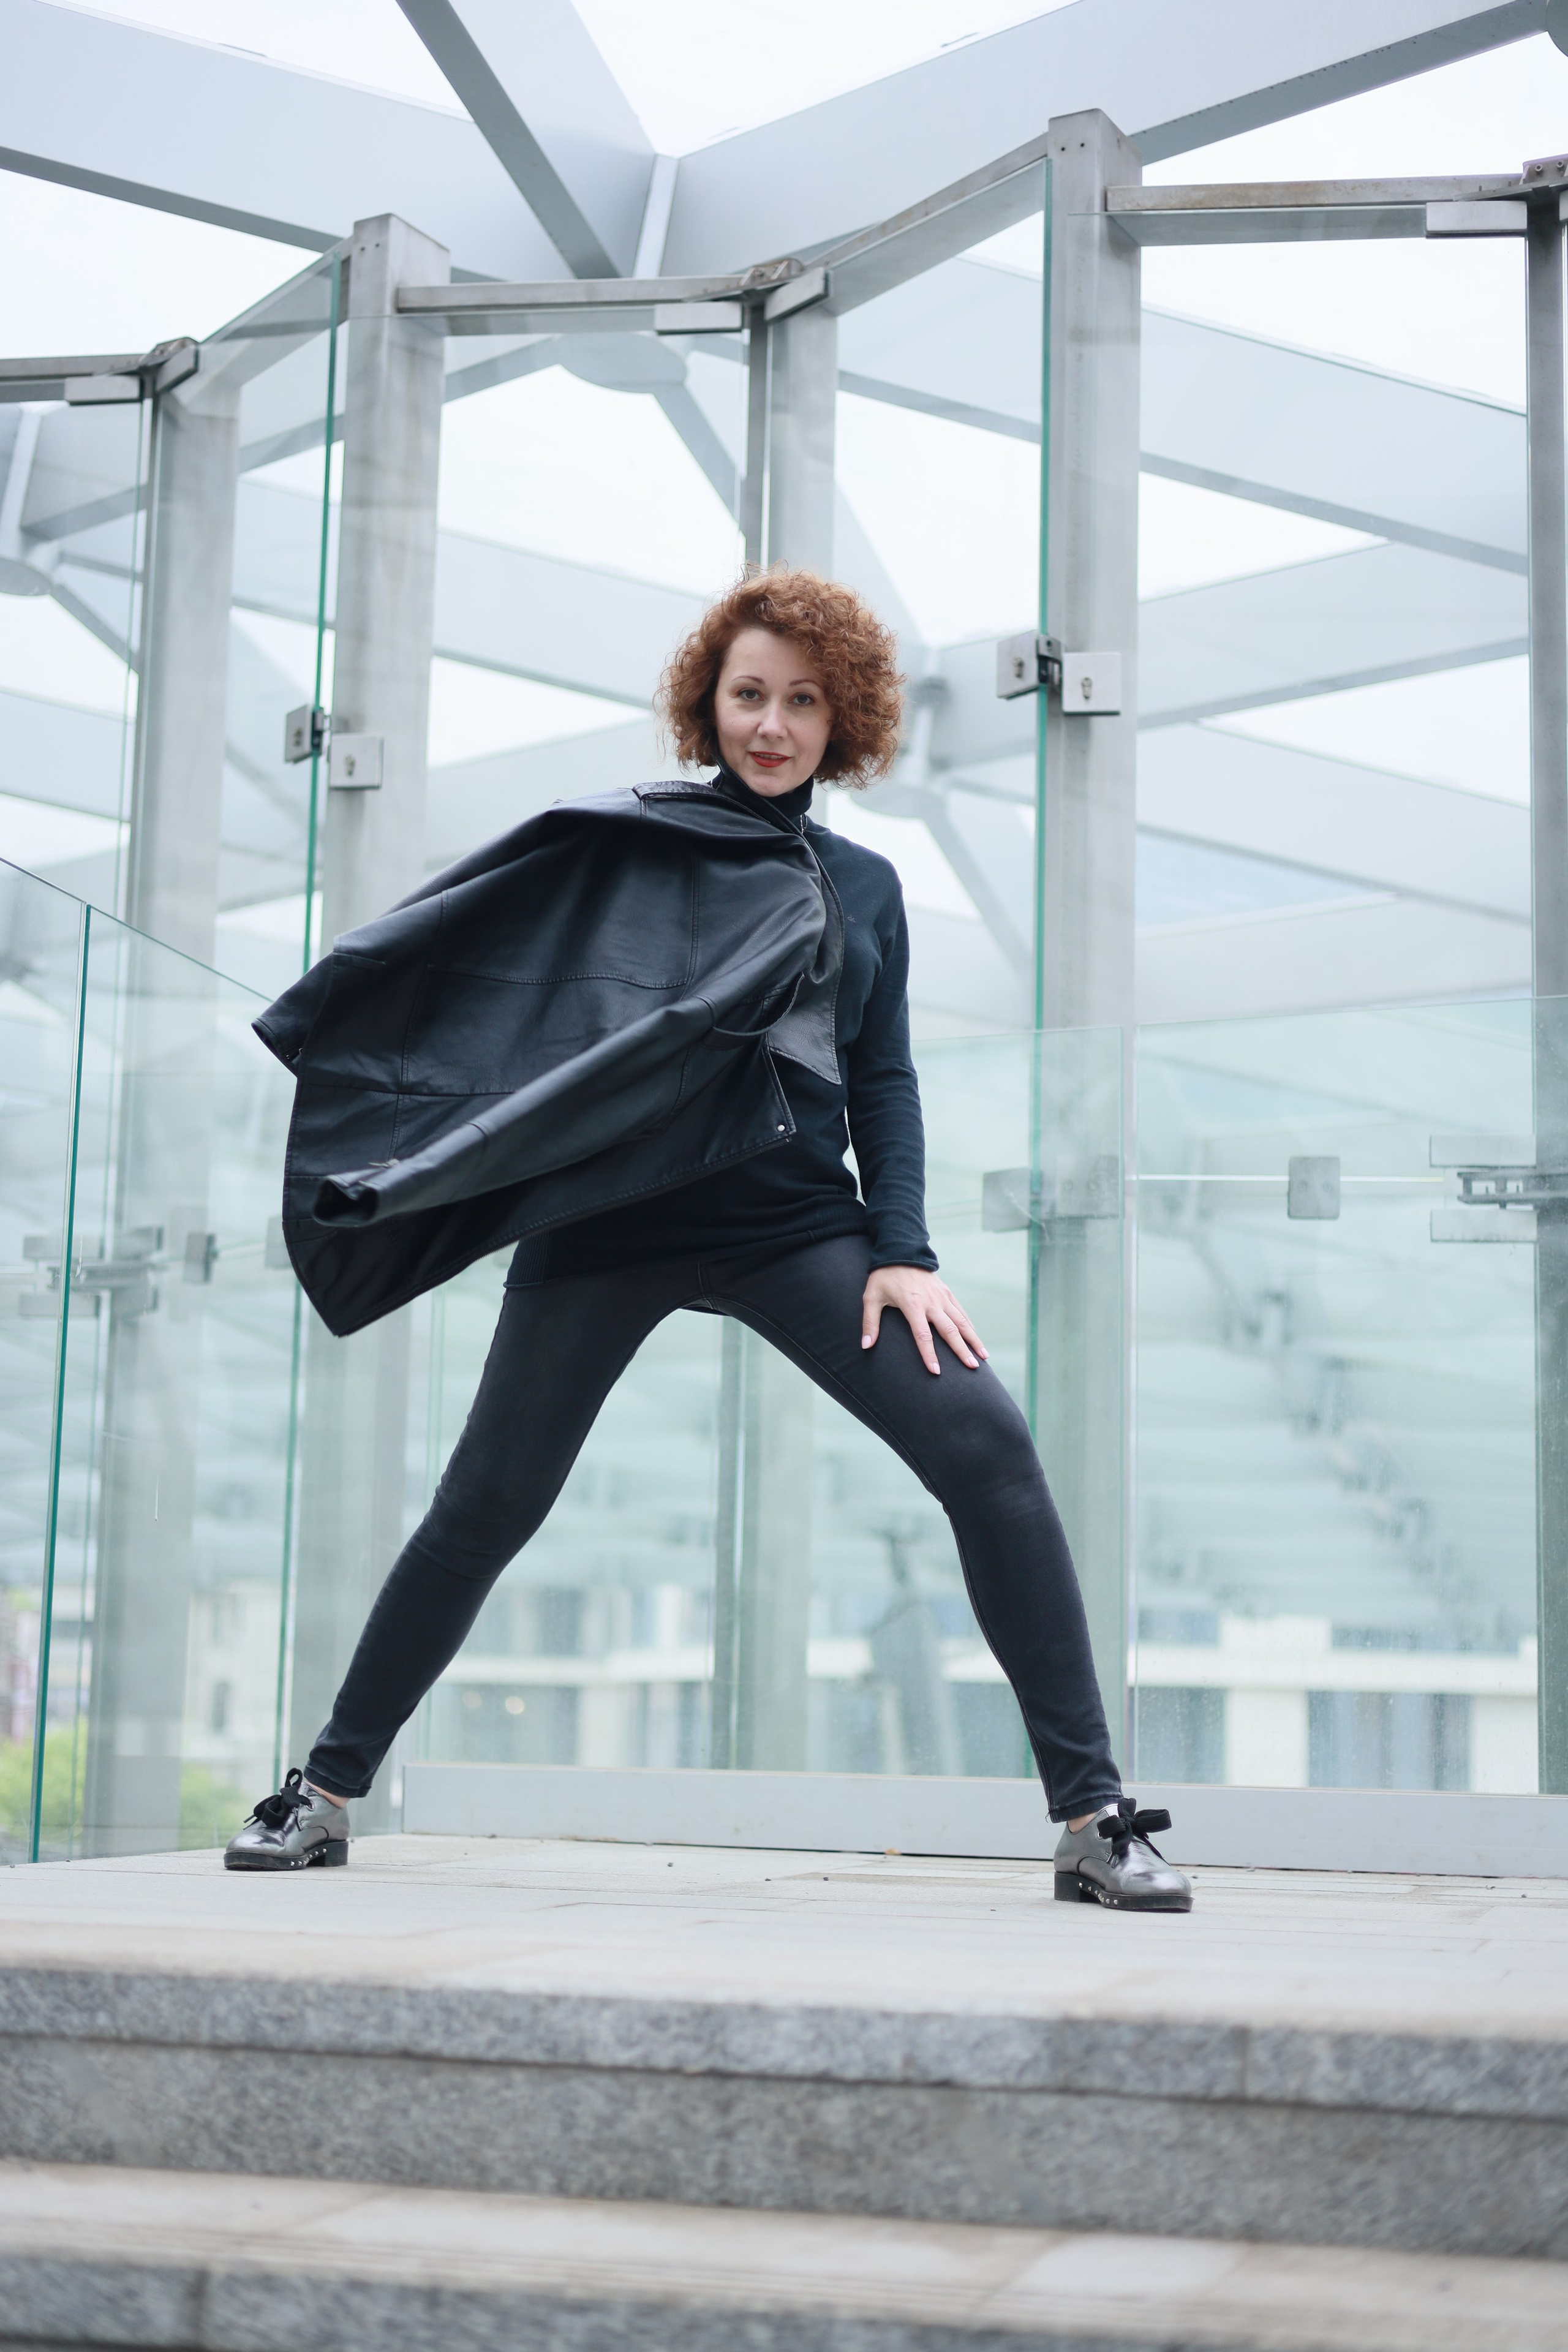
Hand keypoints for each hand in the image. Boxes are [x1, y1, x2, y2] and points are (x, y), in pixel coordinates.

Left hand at [861, 1265, 986, 1375]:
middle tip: (973, 1368)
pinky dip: (970, 1325)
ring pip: (961, 1321)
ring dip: (973, 1339)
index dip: (929, 1354)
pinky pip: (961, 1311)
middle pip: (949, 1330)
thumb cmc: (884, 1276)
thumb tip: (865, 1346)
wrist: (901, 1251)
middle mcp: (931, 1302)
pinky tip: (976, 1337)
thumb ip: (869, 1322)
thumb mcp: (871, 1297)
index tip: (936, 1371)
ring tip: (983, 1357)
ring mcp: (941, 1297)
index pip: (923, 1335)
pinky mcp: (947, 1292)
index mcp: (912, 1305)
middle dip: (961, 1350)